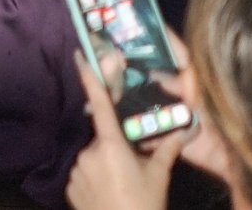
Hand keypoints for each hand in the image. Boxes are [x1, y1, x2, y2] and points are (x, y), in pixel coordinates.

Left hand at [65, 54, 187, 209]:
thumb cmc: (144, 204)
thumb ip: (166, 150)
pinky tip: (109, 192)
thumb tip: (182, 131)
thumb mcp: (159, 176)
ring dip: (105, 164)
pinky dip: (94, 178)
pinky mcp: (69, 188)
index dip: (90, 78)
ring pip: (93, 158)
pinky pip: (83, 174)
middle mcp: (88, 153)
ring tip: (122, 184)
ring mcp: (76, 171)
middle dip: (115, 146)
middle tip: (132, 164)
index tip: (79, 56)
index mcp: (110, 145)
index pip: (99, 104)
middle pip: (102, 138)